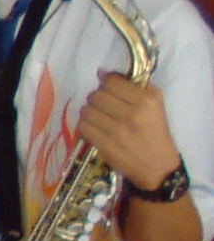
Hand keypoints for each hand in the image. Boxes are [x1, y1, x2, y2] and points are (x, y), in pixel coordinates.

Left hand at [78, 73, 181, 191]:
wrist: (158, 167)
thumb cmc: (156, 134)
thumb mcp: (156, 106)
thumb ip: (133, 87)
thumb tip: (101, 73)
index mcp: (146, 101)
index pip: (112, 82)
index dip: (107, 83)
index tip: (110, 90)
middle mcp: (132, 114)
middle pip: (96, 95)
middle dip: (97, 98)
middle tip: (105, 106)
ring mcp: (117, 130)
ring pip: (86, 110)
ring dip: (90, 113)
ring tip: (99, 118)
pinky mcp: (105, 145)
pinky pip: (83, 126)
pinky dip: (85, 126)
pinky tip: (95, 129)